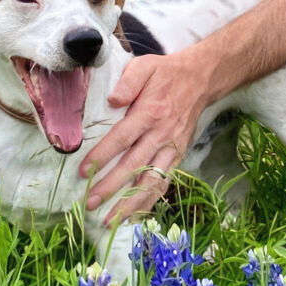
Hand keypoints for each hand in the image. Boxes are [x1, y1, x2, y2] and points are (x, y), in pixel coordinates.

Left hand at [80, 50, 210, 225]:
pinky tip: (135, 214)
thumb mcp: (145, 65)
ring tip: (111, 220)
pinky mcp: (179, 154)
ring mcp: (172, 147)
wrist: (201, 79)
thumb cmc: (166, 73)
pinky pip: (164, 181)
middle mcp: (161, 133)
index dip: (102, 156)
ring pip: (151, 181)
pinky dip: (151, 200)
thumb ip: (128, 81)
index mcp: (150, 112)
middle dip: (111, 187)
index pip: (122, 138)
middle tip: (90, 203)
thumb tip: (112, 100)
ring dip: (131, 202)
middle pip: (134, 165)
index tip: (83, 171)